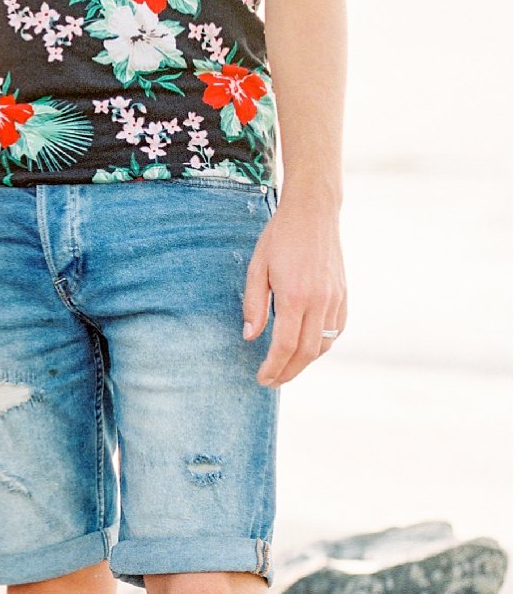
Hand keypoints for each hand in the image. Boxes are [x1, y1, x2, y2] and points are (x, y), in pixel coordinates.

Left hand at [243, 196, 346, 386]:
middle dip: (288, 372)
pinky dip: (321, 345)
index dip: (273, 367)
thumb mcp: (257, 268)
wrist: (313, 212)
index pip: (285, 346)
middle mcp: (320, 301)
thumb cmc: (279, 238)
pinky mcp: (343, 294)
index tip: (262, 378)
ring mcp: (335, 298)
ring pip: (324, 345)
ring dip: (305, 362)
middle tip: (271, 381)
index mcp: (295, 296)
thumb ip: (254, 305)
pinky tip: (306, 348)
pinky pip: (336, 331)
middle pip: (306, 353)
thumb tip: (250, 337)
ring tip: (286, 368)